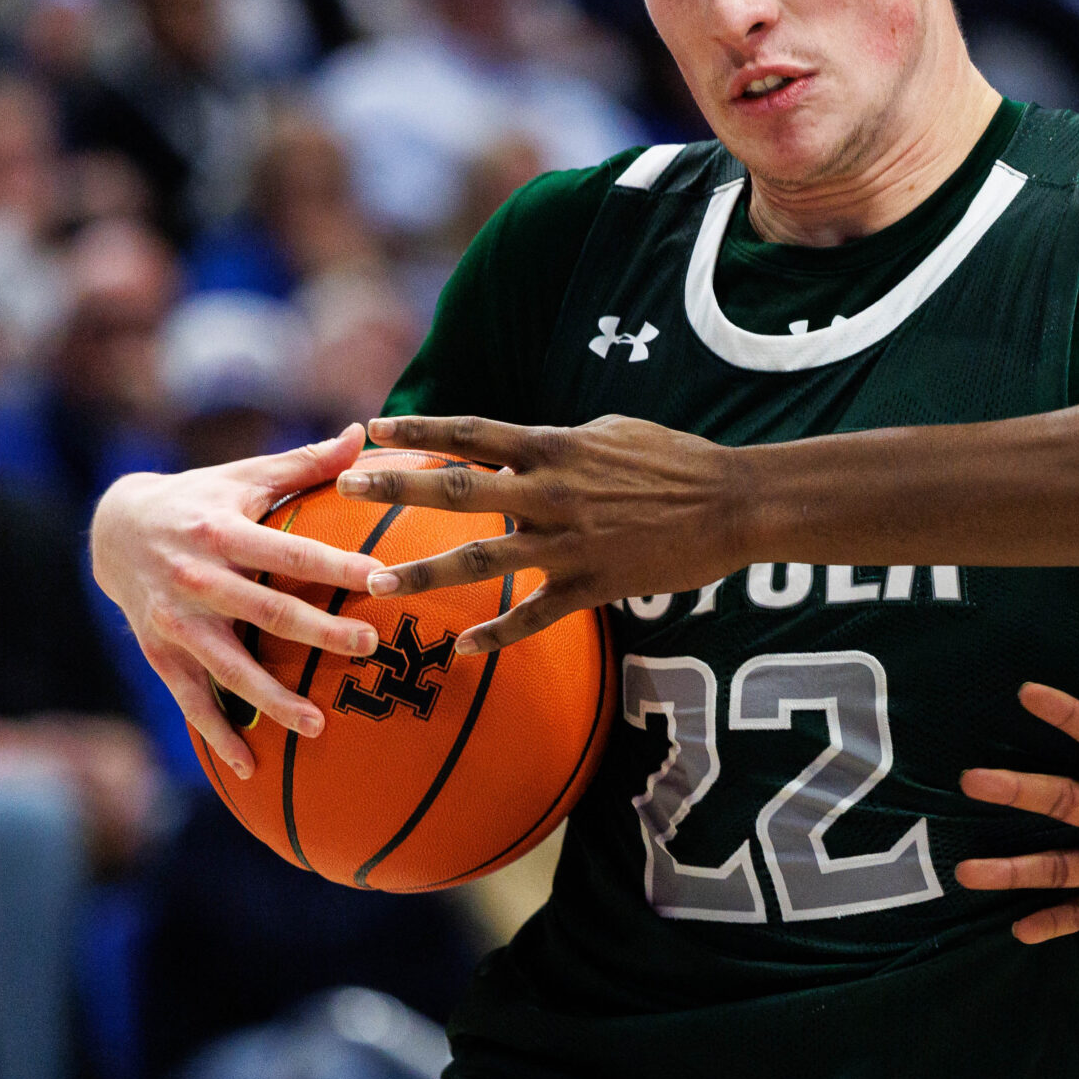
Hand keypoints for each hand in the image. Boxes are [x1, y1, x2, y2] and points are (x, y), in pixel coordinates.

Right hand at [90, 427, 381, 776]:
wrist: (114, 528)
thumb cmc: (200, 497)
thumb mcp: (244, 475)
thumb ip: (304, 464)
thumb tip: (362, 434)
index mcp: (222, 531)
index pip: (289, 551)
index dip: (334, 564)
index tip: (381, 578)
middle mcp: (196, 579)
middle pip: (265, 611)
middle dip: (317, 632)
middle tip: (368, 647)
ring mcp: (176, 622)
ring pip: (228, 667)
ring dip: (272, 699)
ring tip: (317, 726)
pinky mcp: (161, 653)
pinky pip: (192, 700)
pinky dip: (218, 733)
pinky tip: (250, 766)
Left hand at [335, 414, 742, 655]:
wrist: (733, 504)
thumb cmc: (675, 461)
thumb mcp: (612, 432)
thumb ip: (559, 441)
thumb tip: (522, 444)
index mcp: (555, 446)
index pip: (472, 432)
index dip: (419, 430)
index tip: (371, 430)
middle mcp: (552, 491)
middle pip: (460, 488)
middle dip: (397, 488)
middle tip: (345, 490)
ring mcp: (570, 541)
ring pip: (483, 558)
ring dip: (424, 570)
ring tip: (375, 582)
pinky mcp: (593, 583)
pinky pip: (536, 614)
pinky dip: (498, 633)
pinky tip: (464, 649)